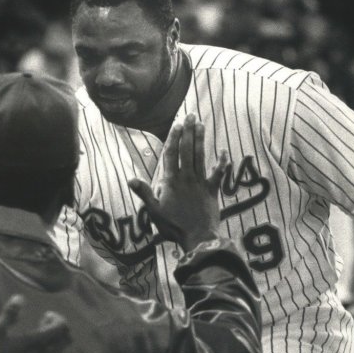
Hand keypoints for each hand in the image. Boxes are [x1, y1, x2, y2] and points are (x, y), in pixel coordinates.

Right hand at [0, 295, 70, 352]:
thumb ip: (9, 314)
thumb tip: (19, 297)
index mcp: (37, 343)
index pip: (61, 328)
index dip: (57, 319)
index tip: (46, 316)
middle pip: (64, 342)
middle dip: (56, 332)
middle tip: (42, 327)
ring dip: (52, 347)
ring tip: (36, 345)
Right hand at [129, 114, 228, 251]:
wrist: (197, 237)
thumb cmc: (173, 226)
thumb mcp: (154, 211)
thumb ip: (144, 193)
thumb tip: (130, 180)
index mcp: (171, 181)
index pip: (172, 154)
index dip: (174, 138)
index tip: (177, 124)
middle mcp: (186, 178)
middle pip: (187, 150)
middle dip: (189, 131)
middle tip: (191, 115)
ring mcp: (200, 183)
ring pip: (200, 156)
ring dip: (201, 140)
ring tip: (201, 124)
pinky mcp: (212, 190)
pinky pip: (219, 173)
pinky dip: (222, 162)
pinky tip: (223, 151)